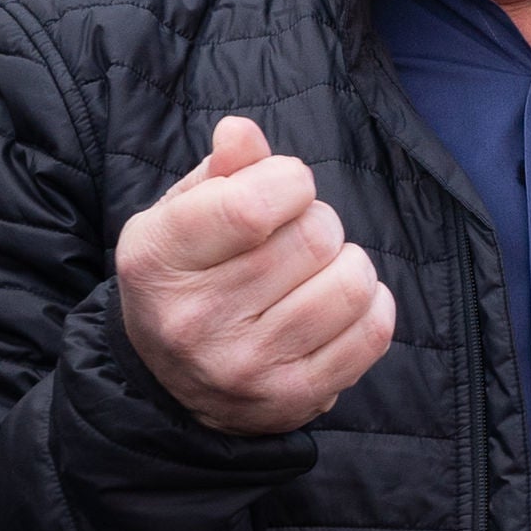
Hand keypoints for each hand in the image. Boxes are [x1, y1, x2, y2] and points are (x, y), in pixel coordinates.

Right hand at [115, 115, 396, 435]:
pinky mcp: (294, 398)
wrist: (173, 384)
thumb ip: (221, 168)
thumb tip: (242, 132)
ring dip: (347, 263)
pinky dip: (371, 304)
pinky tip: (341, 302)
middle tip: (299, 236)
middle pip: (313, 238)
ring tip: (319, 269)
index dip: (289, 181)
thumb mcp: (183, 214)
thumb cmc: (189, 275)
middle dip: (319, 221)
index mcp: (157, 258)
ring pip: (349, 284)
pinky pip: (372, 332)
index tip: (286, 187)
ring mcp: (246, 365)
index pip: (252, 206)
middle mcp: (195, 319)